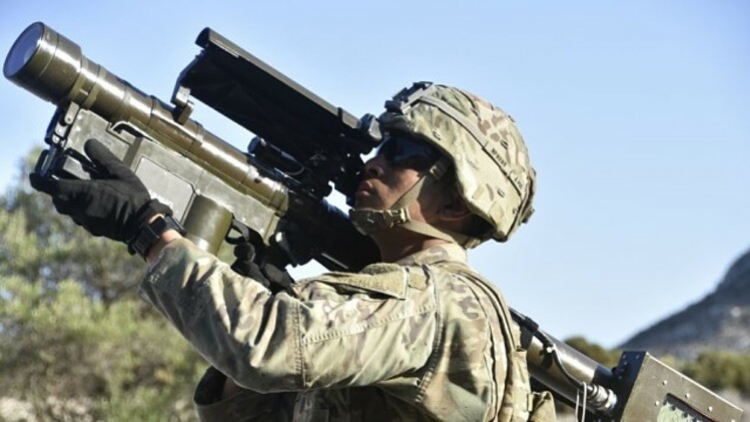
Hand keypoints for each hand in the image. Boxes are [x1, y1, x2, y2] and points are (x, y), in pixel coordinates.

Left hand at [29, 139, 170, 242]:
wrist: (142, 225)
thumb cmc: (132, 198)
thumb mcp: (120, 172)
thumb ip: (103, 158)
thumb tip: (89, 144)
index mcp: (82, 192)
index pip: (48, 187)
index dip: (38, 180)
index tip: (34, 176)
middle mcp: (79, 208)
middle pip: (57, 200)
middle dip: (56, 192)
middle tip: (61, 182)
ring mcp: (85, 221)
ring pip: (68, 211)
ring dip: (69, 202)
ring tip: (80, 194)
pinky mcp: (94, 229)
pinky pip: (81, 219)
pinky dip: (82, 211)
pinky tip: (96, 206)